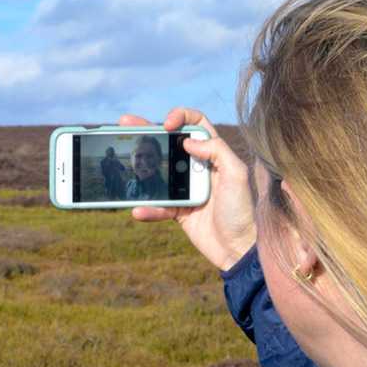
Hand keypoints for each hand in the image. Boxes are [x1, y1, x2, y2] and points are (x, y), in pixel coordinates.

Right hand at [121, 108, 254, 271]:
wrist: (238, 249)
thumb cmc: (242, 211)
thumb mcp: (237, 175)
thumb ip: (218, 151)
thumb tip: (188, 140)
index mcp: (214, 154)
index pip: (196, 125)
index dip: (180, 117)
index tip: (167, 124)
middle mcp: (198, 168)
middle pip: (169, 143)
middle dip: (147, 131)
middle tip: (125, 123)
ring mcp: (186, 189)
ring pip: (158, 172)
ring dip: (139, 166)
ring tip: (124, 161)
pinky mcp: (178, 211)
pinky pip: (158, 206)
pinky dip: (148, 209)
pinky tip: (138, 209)